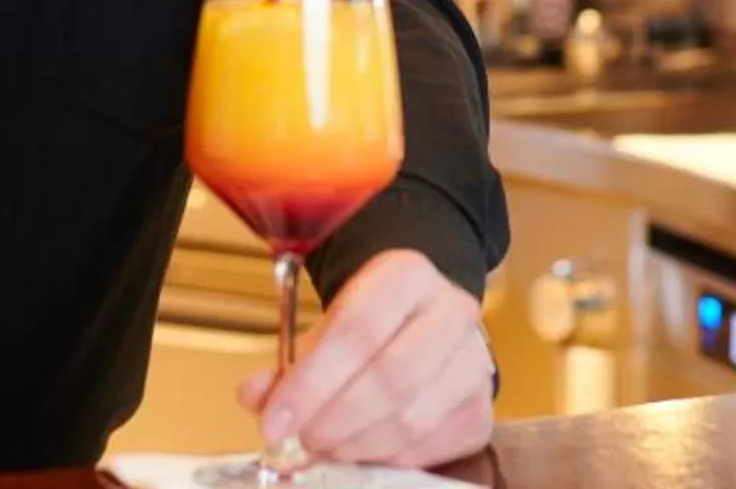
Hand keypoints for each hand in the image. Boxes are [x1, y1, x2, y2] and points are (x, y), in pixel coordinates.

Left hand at [239, 250, 494, 470]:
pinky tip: (360, 453)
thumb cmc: (370, 324)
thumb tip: (255, 397)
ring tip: (324, 448)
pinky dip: (388, 459)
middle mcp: (451, 312)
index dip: (311, 383)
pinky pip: (432, 447)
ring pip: (412, 419)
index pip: (356, 331)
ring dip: (357, 446)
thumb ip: (291, 364)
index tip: (274, 422)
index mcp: (406, 276)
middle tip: (300, 441)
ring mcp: (473, 363)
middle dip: (334, 420)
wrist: (425, 320)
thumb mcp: (327, 326)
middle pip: (390, 378)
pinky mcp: (480, 409)